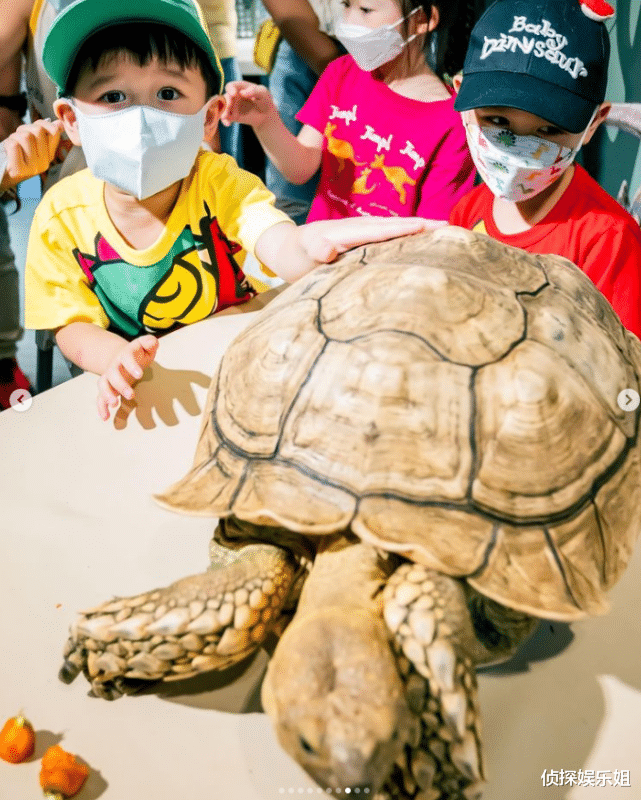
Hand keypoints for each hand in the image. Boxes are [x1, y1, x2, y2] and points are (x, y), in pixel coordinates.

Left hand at [0, 118, 62, 188]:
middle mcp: (44, 163)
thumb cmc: (18, 155)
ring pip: (26, 136)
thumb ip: (45, 134)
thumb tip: (59, 123)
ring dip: (15, 135)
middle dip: (26, 128)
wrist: (5, 175)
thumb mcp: (33, 144)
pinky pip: (14, 145)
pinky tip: (8, 150)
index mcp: (49, 156)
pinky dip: (8, 143)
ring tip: (14, 143)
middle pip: (38, 130)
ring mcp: (33, 168)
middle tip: (20, 137)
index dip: (44, 124)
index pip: (54, 132)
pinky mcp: (19, 170)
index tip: (37, 126)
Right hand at [97, 335, 158, 420]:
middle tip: (131, 395)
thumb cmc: (139, 354)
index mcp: (125, 355)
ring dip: (107, 394)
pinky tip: (105, 417)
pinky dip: (101, 407)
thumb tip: (153, 342)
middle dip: (120, 384)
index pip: (126, 358)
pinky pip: (100, 397)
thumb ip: (149, 343)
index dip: (132, 365)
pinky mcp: (107, 388)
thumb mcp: (146, 347)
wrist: (123, 357)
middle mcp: (114, 366)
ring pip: (103, 384)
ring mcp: (109, 377)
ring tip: (114, 404)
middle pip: (113, 374)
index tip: (140, 374)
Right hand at [221, 81, 277, 128]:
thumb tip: (242, 93)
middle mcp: (233, 96)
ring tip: (225, 117)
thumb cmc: (264, 100)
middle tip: (229, 106)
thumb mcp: (263, 93)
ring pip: (223, 107)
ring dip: (222, 111)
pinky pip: (225, 118)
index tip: (234, 94)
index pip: (231, 86)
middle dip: (226, 101)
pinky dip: (224, 120)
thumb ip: (254, 90)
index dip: (230, 89)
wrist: (266, 115)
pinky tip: (228, 124)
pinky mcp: (232, 116)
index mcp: (239, 87)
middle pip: (225, 97)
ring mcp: (232, 106)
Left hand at [298, 216, 446, 262]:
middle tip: (453, 229)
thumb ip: (315, 250)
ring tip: (449, 234)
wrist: (289, 249)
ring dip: (422, 230)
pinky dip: (410, 237)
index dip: (405, 230)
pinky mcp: (366, 241)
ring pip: (397, 230)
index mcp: (350, 233)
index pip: (382, 231)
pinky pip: (392, 238)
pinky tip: (426, 244)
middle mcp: (361, 229)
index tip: (430, 229)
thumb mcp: (304, 254)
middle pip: (396, 226)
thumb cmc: (298, 255)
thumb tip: (325, 249)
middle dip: (424, 226)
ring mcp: (365, 233)